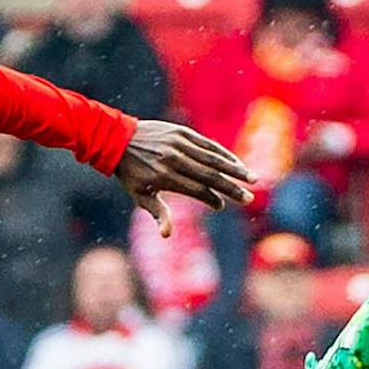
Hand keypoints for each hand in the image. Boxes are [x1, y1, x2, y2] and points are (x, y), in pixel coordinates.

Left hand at [113, 119, 252, 236]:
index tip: (221, 206)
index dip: (211, 199)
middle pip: (209, 176)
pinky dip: (222, 153)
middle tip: (249, 199)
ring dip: (234, 169)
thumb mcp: (140, 196)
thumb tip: (167, 235)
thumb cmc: (131, 173)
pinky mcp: (181, 132)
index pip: (196, 190)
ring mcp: (179, 144)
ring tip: (251, 179)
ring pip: (212, 158)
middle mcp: (174, 160)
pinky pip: (207, 144)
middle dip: (231, 188)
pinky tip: (235, 162)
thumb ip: (158, 213)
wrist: (117, 138)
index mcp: (165, 177)